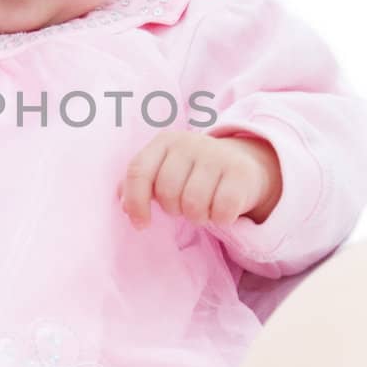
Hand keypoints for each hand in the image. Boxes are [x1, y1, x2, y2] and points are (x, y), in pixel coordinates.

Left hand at [119, 130, 281, 228]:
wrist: (243, 163)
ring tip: (203, 208)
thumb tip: (123, 206)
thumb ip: (140, 186)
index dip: (136, 202)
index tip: (142, 225)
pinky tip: (222, 210)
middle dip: (174, 209)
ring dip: (198, 217)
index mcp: (164, 142)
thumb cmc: (194, 173)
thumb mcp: (164, 171)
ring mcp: (217, 155)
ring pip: (193, 204)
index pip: (139, 171)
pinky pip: (222, 210)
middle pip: (167, 192)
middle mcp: (190, 142)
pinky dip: (220, 218)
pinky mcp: (241, 171)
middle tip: (185, 206)